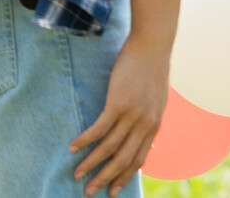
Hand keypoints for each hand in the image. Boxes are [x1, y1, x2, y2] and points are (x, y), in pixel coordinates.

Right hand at [69, 37, 168, 195]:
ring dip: (90, 164)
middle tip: (90, 192)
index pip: (138, 159)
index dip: (124, 177)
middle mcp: (144, 124)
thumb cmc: (152, 69)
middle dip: (105, 179)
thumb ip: (151, 118)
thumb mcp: (157, 99)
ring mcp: (132, 115)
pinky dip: (84, 141)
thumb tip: (148, 136)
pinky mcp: (118, 103)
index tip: (112, 191)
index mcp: (154, 125)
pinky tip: (72, 148)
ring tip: (76, 175)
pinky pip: (98, 129)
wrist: (153, 45)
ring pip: (108, 148)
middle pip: (122, 160)